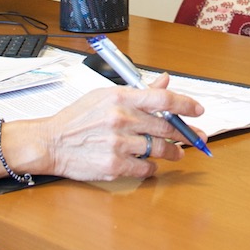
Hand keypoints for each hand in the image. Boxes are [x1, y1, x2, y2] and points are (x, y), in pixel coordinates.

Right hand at [38, 76, 204, 180]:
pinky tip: (151, 164)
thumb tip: (165, 81)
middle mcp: (121, 120)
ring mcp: (118, 145)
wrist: (51, 143)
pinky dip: (152, 168)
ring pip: (159, 149)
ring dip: (173, 152)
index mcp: (120, 98)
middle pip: (166, 127)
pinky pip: (145, 168)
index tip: (198, 110)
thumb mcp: (105, 96)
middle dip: (186, 133)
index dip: (186, 104)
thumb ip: (138, 91)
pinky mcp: (114, 166)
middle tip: (195, 136)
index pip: (163, 99)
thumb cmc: (77, 119)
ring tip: (177, 153)